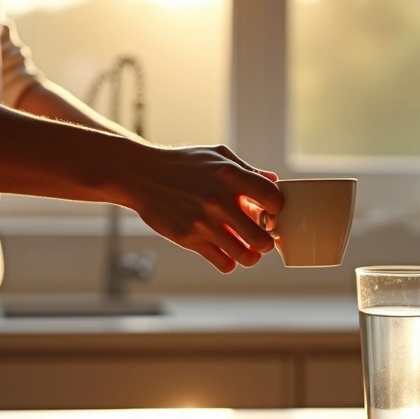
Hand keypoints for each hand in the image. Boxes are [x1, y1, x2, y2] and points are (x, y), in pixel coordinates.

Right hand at [122, 144, 281, 272]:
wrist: (142, 175)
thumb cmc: (183, 164)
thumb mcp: (217, 156)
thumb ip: (247, 170)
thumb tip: (273, 181)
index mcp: (230, 175)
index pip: (273, 199)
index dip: (276, 208)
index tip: (270, 211)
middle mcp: (219, 200)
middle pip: (262, 237)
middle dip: (267, 241)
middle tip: (262, 238)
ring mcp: (203, 222)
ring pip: (245, 255)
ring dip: (251, 256)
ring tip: (249, 251)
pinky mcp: (189, 238)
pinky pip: (223, 262)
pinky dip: (229, 262)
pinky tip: (227, 253)